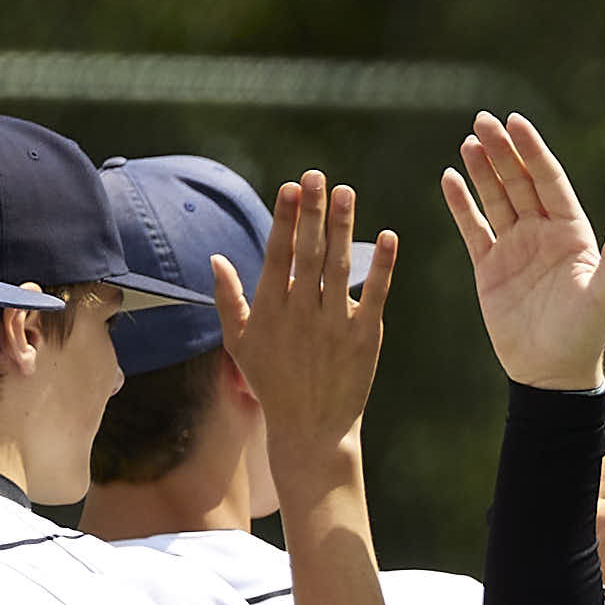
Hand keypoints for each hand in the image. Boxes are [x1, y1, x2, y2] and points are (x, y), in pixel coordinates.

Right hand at [217, 174, 396, 466]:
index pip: (278, 253)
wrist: (311, 429)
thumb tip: (215, 258)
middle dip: (313, 212)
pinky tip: (389, 237)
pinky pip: (375, 296)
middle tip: (318, 175)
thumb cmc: (272, 383)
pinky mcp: (365, 339)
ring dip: (344, 227)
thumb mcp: (239, 343)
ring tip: (347, 192)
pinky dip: (384, 267)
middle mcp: (301, 313)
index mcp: (270, 309)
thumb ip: (227, 299)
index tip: (290, 187)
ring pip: (340, 267)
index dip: (286, 219)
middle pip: (308, 252)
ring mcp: (334, 325)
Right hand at [444, 112, 604, 392]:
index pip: (549, 181)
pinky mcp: (490, 268)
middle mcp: (543, 234)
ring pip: (496, 199)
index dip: (533, 151)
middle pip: (520, 182)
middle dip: (503, 151)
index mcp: (572, 233)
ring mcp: (515, 249)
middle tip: (482, 120)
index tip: (516, 122)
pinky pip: (473, 228)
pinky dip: (461, 204)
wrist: (553, 375)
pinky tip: (450, 178)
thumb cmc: (587, 334)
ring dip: (482, 170)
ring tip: (468, 141)